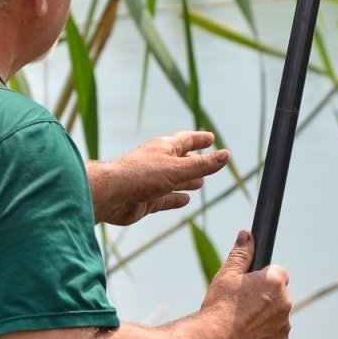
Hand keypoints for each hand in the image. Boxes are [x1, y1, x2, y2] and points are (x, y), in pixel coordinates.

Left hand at [86, 131, 228, 225]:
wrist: (111, 195)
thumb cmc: (140, 175)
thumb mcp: (178, 168)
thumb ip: (203, 164)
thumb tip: (226, 155)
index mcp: (164, 148)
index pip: (186, 140)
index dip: (199, 139)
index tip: (211, 138)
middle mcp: (158, 163)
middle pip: (181, 160)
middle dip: (196, 161)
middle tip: (209, 161)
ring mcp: (151, 182)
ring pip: (174, 181)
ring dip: (188, 181)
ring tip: (201, 183)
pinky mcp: (146, 200)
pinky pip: (165, 199)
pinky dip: (176, 199)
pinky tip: (185, 200)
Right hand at [197, 231, 291, 338]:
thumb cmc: (218, 309)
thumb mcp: (226, 276)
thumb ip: (241, 254)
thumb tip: (247, 235)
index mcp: (274, 282)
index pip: (278, 274)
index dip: (263, 280)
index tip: (250, 288)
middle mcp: (285, 303)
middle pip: (278, 297)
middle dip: (264, 301)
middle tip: (241, 309)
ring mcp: (284, 327)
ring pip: (277, 319)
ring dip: (264, 321)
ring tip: (240, 328)